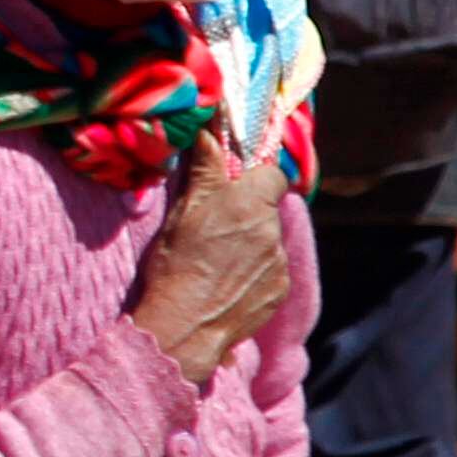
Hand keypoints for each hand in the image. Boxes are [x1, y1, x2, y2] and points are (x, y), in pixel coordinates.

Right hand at [131, 138, 292, 384]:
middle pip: (268, 210)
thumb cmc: (176, 265)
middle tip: (214, 230)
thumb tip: (209, 129)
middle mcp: (273, 231)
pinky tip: (226, 285)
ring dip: (250, 246)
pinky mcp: (280, 292)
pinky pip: (272, 272)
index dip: (254, 179)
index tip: (233, 189)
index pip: (273, 174)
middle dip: (247, 215)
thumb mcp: (182, 212)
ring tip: (217, 264)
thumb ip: (204, 169)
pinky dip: (253, 275)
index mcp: (251, 204)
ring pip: (269, 242)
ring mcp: (280, 264)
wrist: (185, 327)